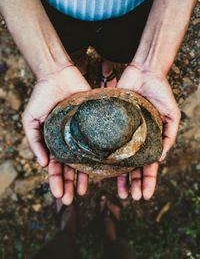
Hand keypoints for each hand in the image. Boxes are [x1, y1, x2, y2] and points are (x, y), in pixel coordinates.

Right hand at [22, 65, 90, 204]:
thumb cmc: (41, 96)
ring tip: (85, 192)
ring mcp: (81, 134)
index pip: (54, 166)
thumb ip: (34, 141)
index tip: (59, 195)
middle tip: (71, 201)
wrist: (57, 75)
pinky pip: (97, 142)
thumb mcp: (30, 119)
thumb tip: (41, 165)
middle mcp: (68, 140)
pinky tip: (102, 168)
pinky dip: (99, 156)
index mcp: (53, 141)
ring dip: (83, 176)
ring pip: (83, 159)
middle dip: (69, 184)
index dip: (56, 181)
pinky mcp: (93, 124)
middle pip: (69, 167)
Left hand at [116, 64, 180, 199]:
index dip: (148, 180)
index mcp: (150, 139)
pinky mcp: (110, 122)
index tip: (145, 195)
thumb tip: (161, 158)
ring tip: (118, 191)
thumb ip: (168, 135)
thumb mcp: (171, 114)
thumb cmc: (161, 92)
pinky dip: (103, 153)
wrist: (144, 72)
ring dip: (119, 176)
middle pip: (133, 166)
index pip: (149, 165)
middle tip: (130, 198)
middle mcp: (134, 138)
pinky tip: (100, 166)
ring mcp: (122, 132)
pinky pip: (105, 140)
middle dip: (134, 183)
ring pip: (118, 158)